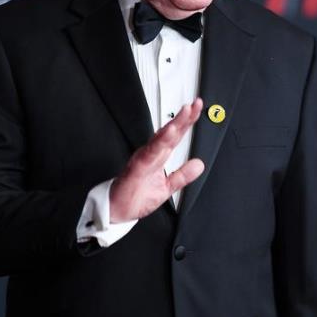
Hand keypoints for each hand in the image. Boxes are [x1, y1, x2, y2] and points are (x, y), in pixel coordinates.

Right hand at [110, 99, 204, 221]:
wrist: (117, 211)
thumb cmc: (136, 197)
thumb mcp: (167, 187)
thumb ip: (182, 175)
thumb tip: (199, 165)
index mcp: (159, 157)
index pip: (176, 136)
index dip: (187, 122)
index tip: (198, 109)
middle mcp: (151, 154)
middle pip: (170, 132)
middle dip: (183, 118)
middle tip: (195, 104)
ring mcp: (143, 159)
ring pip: (160, 138)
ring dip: (173, 125)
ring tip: (185, 113)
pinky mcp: (136, 168)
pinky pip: (149, 153)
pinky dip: (159, 142)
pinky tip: (168, 132)